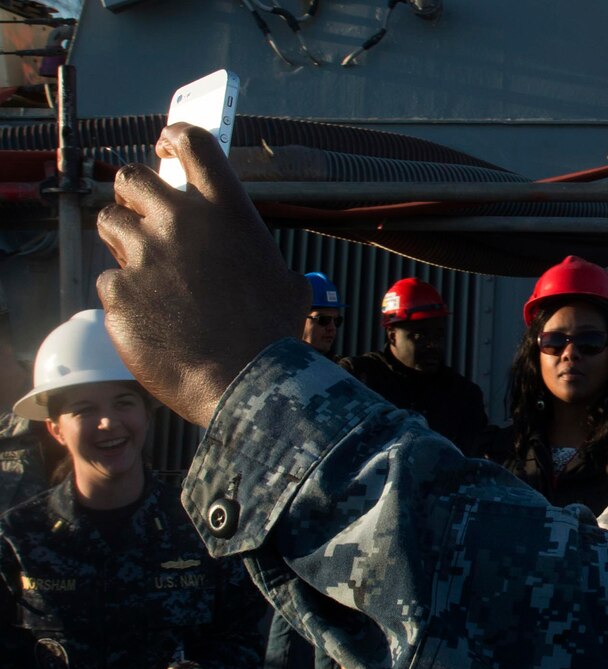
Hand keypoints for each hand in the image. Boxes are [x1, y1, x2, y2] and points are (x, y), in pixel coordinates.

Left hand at [96, 123, 309, 426]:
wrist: (243, 380)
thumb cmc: (273, 334)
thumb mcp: (287, 282)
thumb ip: (260, 258)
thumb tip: (267, 270)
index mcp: (227, 211)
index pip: (193, 143)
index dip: (173, 139)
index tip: (166, 149)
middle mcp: (181, 223)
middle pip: (132, 178)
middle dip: (134, 195)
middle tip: (144, 218)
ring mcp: (145, 255)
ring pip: (110, 224)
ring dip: (123, 241)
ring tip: (145, 270)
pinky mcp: (119, 291)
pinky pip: (110, 281)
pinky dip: (126, 295)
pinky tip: (151, 317)